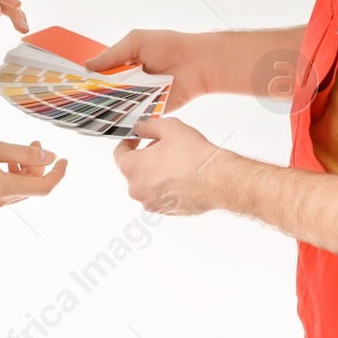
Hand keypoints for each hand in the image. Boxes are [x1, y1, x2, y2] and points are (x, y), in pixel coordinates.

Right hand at [0, 138, 67, 210]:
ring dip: (24, 169)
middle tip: (34, 140)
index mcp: (3, 189)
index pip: (44, 188)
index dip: (58, 174)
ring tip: (17, 149)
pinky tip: (1, 160)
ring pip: (19, 188)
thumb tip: (49, 156)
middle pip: (31, 187)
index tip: (65, 159)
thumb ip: (22, 152)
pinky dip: (10, 175)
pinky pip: (5, 191)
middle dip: (38, 164)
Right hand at [85, 29, 206, 112]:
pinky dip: (123, 118)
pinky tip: (107, 121)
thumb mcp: (136, 42)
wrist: (197, 64)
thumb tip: (88, 65)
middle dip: (92, 95)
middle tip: (74, 101)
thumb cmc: (169, 46)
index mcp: (125, 63)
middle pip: (106, 92)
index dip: (86, 78)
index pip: (100, 73)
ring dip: (106, 108)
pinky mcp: (150, 110)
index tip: (70, 84)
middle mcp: (130, 81)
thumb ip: (112, 54)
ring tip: (85, 113)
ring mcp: (139, 97)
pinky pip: (133, 116)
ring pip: (117, 105)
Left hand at [111, 116, 229, 215]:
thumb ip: (148, 126)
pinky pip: (159, 195)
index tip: (137, 138)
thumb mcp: (169, 127)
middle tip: (164, 146)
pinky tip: (182, 176)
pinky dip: (166, 186)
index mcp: (132, 169)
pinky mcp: (166, 212)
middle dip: (145, 156)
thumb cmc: (194, 155)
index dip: (128, 142)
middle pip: (134, 169)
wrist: (218, 180)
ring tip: (176, 161)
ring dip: (155, 172)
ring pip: (147, 183)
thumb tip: (140, 128)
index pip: (119, 154)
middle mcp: (137, 190)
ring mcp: (151, 203)